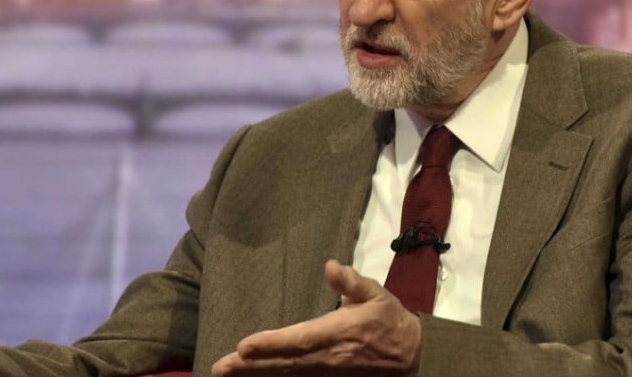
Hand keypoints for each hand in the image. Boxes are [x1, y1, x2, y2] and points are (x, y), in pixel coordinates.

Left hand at [211, 260, 420, 375]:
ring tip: (227, 373)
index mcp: (337, 332)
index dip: (271, 344)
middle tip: (220, 367)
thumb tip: (331, 266)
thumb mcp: (375, 293)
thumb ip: (351, 282)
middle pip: (284, 363)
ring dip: (256, 374)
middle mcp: (328, 357)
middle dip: (251, 366)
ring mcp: (328, 372)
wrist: (411, 355)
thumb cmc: (388, 318)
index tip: (244, 346)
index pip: (299, 339)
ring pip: (286, 375)